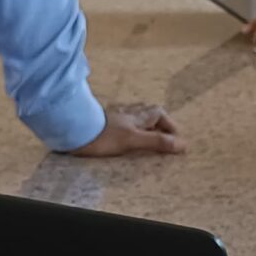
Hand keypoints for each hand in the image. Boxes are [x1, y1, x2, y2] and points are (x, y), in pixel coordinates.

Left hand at [66, 102, 185, 157]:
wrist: (74, 130)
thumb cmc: (103, 136)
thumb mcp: (133, 141)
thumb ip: (157, 142)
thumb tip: (182, 144)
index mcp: (137, 116)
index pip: (159, 114)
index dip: (169, 125)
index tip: (176, 138)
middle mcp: (127, 113)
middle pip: (148, 111)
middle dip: (158, 120)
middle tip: (165, 132)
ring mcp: (114, 116)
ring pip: (134, 113)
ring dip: (144, 120)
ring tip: (148, 130)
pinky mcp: (102, 122)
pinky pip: (120, 119)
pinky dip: (128, 123)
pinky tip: (124, 129)